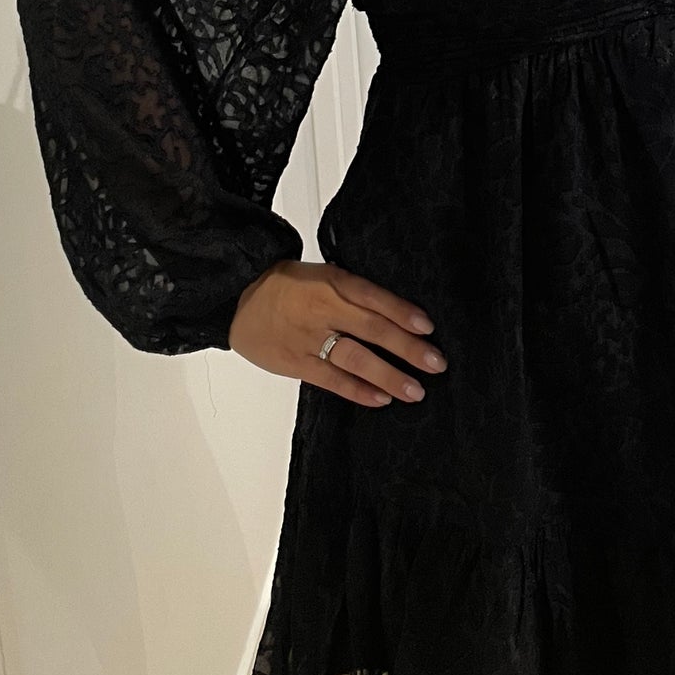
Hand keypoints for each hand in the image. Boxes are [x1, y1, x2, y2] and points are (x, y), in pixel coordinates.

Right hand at [228, 258, 446, 408]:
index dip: (402, 312)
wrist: (238, 298)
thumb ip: (354, 293)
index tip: (429, 327)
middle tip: (436, 363)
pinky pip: (331, 380)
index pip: (373, 297)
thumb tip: (397, 315)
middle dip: (407, 348)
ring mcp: (310, 339)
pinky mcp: (297, 363)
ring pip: (355, 359)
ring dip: (388, 376)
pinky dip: (358, 391)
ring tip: (415, 390)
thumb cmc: (287, 286)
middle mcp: (324, 310)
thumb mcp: (323, 275)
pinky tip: (381, 399)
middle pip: (372, 329)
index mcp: (333, 283)